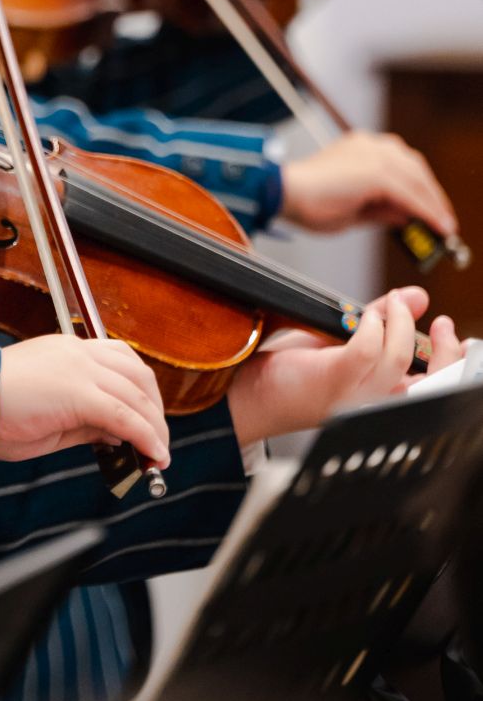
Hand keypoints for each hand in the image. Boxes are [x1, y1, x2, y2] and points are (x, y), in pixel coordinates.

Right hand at [0, 335, 169, 466]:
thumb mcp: (49, 416)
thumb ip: (85, 419)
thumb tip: (119, 431)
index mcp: (67, 352)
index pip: (120, 361)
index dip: (141, 391)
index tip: (147, 420)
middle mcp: (77, 353)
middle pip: (138, 375)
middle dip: (155, 409)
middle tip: (158, 441)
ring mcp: (79, 370)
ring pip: (137, 394)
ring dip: (155, 426)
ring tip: (158, 453)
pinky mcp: (78, 393)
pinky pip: (125, 416)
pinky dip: (146, 436)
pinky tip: (152, 455)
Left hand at [227, 286, 460, 444]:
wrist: (250, 394)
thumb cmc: (294, 370)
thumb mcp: (345, 341)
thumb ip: (382, 322)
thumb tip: (414, 297)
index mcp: (381, 398)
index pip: (435, 387)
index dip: (451, 357)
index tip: (446, 327)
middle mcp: (374, 403)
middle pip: (431, 380)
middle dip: (441, 347)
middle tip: (434, 319)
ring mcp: (355, 396)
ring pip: (398, 358)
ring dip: (396, 322)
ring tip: (386, 305)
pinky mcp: (334, 381)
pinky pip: (366, 349)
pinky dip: (369, 325)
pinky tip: (362, 318)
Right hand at [280, 131, 456, 237]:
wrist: (285, 193)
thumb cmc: (307, 201)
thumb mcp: (352, 208)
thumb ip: (381, 209)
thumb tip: (406, 215)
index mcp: (361, 147)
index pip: (402, 165)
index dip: (421, 189)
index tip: (432, 210)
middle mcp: (371, 145)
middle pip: (415, 168)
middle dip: (432, 196)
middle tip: (442, 221)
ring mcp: (375, 155)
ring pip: (417, 180)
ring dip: (432, 204)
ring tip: (442, 227)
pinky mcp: (377, 172)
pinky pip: (410, 195)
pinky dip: (426, 212)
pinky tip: (434, 226)